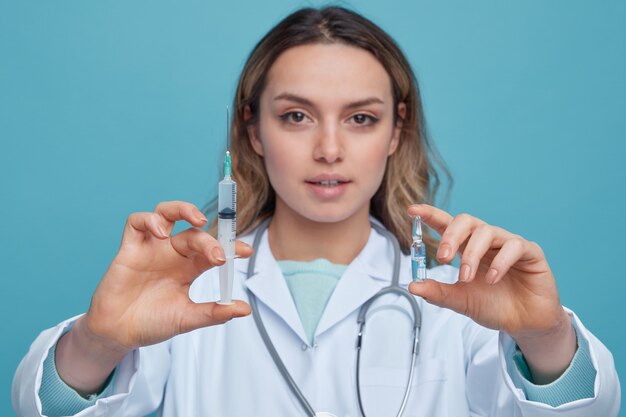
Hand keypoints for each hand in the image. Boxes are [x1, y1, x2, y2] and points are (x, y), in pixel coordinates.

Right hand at [84, 201, 251, 350]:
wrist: (118, 334)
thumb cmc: (152, 323)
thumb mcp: (187, 318)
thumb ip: (213, 313)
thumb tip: (244, 310)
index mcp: (190, 267)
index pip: (214, 248)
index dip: (231, 246)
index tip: (246, 251)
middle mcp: (173, 253)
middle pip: (195, 233)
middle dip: (210, 240)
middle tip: (218, 256)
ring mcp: (152, 248)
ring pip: (166, 213)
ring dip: (182, 209)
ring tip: (198, 219)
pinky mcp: (129, 248)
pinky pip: (136, 222)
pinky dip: (149, 220)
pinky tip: (162, 233)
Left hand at [407, 204, 575, 382]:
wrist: (524, 324)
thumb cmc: (493, 306)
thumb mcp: (460, 301)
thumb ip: (438, 293)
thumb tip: (413, 286)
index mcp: (467, 248)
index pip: (447, 224)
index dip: (431, 215)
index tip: (413, 211)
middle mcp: (486, 241)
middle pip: (466, 220)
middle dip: (451, 236)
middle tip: (443, 258)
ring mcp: (508, 244)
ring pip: (487, 231)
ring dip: (472, 254)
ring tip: (466, 278)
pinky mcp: (530, 252)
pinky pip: (514, 245)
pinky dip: (500, 262)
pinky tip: (492, 279)